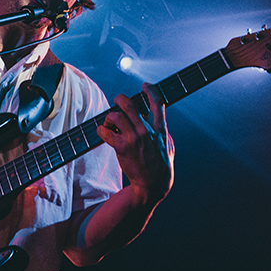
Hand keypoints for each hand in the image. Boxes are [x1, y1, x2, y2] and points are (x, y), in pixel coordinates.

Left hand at [97, 83, 173, 204]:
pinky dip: (101, 130)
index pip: (157, 103)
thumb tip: (157, 121)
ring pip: (115, 116)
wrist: (152, 185)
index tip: (145, 86)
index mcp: (160, 129)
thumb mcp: (169, 146)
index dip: (151, 90)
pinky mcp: (121, 147)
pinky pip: (105, 132)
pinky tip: (103, 133)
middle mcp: (146, 130)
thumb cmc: (161, 166)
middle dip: (120, 99)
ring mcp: (133, 138)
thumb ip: (163, 132)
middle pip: (129, 104)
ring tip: (110, 124)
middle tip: (118, 101)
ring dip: (110, 118)